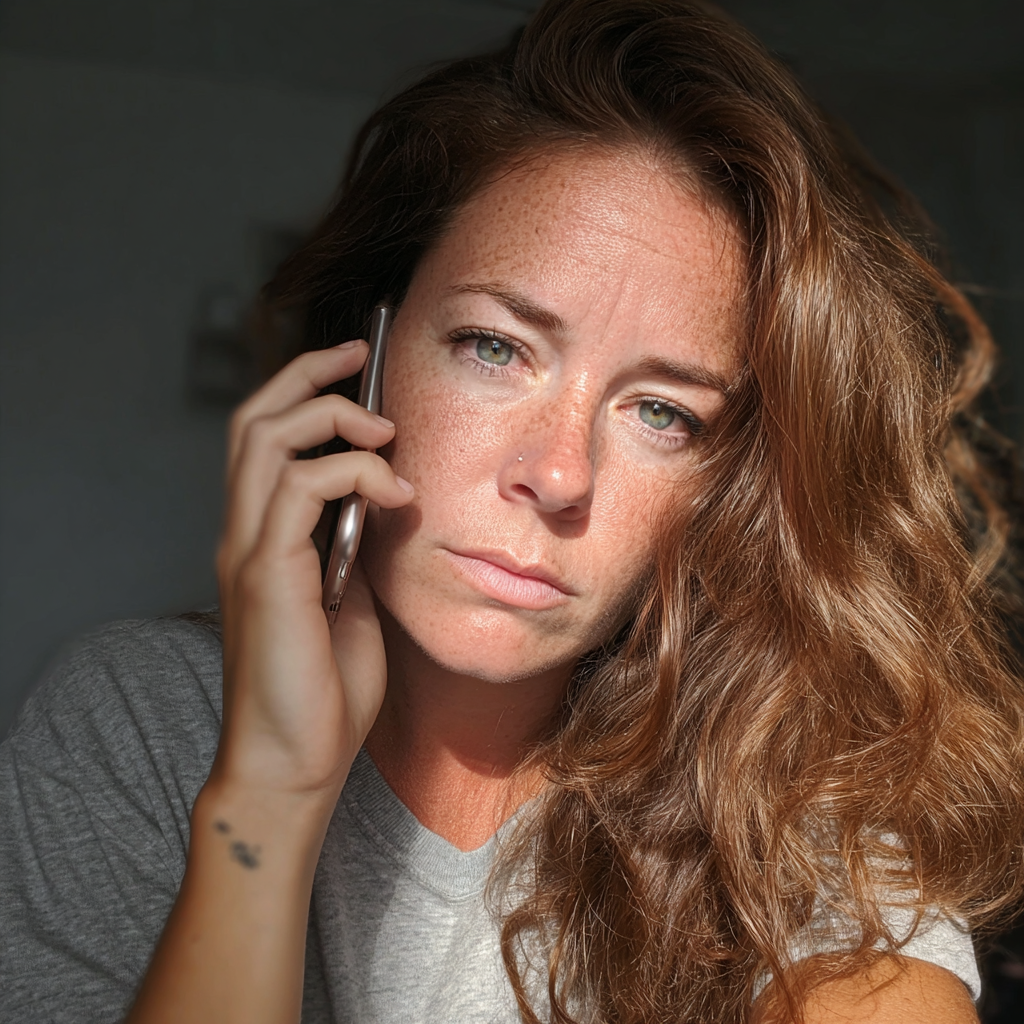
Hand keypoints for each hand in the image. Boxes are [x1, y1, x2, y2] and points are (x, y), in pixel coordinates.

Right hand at [214, 340, 413, 798]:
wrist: (298, 761)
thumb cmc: (326, 689)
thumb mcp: (353, 597)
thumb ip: (355, 545)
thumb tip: (382, 500)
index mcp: (263, 537)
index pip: (265, 437)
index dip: (303, 391)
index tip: (356, 368)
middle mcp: (244, 533)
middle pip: (253, 419)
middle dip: (307, 375)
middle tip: (360, 355)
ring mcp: (249, 551)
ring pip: (265, 439)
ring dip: (329, 417)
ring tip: (384, 432)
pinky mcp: (268, 574)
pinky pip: (302, 488)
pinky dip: (353, 473)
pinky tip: (395, 495)